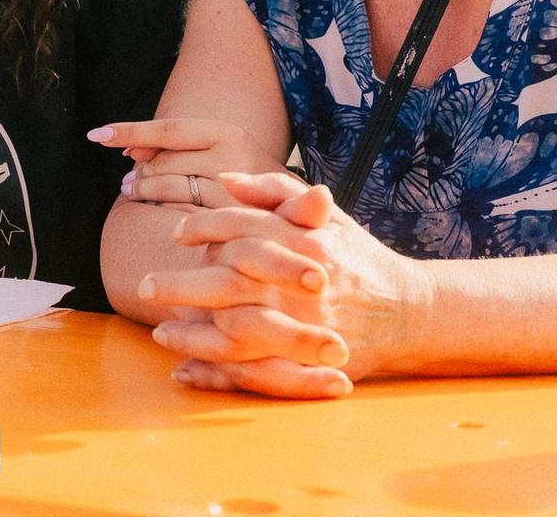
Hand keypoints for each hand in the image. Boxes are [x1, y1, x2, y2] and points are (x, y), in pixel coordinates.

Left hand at [88, 118, 285, 208]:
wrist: (301, 212)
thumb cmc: (249, 178)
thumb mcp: (222, 151)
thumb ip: (180, 148)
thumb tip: (131, 152)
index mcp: (227, 132)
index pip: (167, 128)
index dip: (129, 131)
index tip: (96, 134)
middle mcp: (231, 156)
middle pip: (163, 160)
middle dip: (139, 169)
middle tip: (127, 180)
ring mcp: (232, 189)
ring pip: (168, 187)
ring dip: (143, 190)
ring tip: (133, 191)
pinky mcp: (230, 219)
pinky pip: (181, 214)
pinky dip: (163, 210)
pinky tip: (157, 209)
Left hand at [141, 172, 426, 398]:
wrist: (409, 311)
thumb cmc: (357, 257)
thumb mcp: (326, 216)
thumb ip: (276, 192)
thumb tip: (226, 181)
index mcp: (307, 243)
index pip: (246, 230)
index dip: (207, 228)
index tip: (177, 232)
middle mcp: (305, 285)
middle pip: (232, 285)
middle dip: (183, 286)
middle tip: (146, 285)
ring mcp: (307, 329)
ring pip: (239, 335)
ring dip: (194, 336)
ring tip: (159, 331)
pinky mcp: (310, 366)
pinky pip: (257, 376)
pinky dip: (218, 376)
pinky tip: (185, 370)